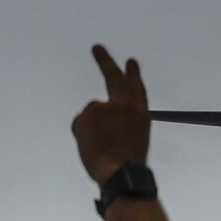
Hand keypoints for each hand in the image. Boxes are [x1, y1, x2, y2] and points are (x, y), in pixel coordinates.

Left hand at [72, 45, 149, 184]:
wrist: (121, 173)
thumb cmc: (125, 165)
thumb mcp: (131, 141)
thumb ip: (118, 123)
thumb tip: (96, 118)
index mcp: (141, 114)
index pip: (137, 89)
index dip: (133, 75)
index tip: (131, 61)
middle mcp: (126, 105)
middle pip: (113, 78)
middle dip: (105, 61)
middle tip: (96, 47)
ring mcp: (108, 106)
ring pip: (91, 114)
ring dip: (91, 131)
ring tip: (101, 147)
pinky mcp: (91, 111)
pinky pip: (79, 124)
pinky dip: (81, 136)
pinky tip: (92, 146)